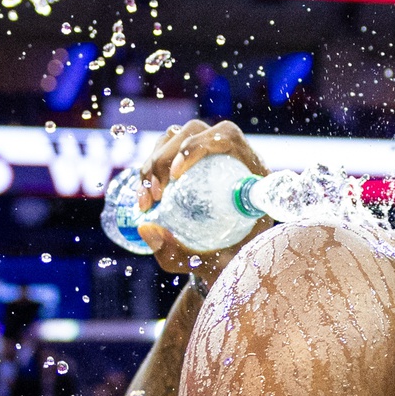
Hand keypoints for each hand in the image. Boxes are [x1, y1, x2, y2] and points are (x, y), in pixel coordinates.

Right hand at [135, 120, 270, 291]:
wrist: (230, 260)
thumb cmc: (230, 260)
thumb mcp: (210, 264)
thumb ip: (177, 254)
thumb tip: (145, 228)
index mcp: (251, 170)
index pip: (226, 136)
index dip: (197, 147)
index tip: (176, 177)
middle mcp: (230, 155)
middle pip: (193, 131)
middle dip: (165, 158)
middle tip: (155, 195)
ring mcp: (207, 155)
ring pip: (173, 137)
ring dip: (152, 163)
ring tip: (148, 200)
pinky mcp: (187, 162)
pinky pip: (162, 151)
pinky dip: (147, 171)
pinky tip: (143, 199)